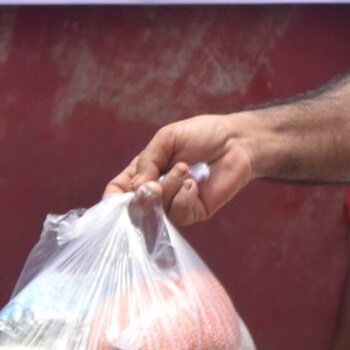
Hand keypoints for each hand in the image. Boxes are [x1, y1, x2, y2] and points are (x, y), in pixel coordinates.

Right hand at [108, 113, 260, 222]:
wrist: (236, 140)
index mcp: (144, 171)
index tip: (116, 197)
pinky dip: (183, 198)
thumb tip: (135, 188)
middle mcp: (156, 190)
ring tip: (184, 169)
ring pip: (157, 212)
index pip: (119, 192)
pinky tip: (194, 184)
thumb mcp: (166, 138)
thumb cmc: (202, 134)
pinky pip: (178, 215)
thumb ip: (147, 161)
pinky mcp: (193, 212)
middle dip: (142, 196)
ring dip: (168, 189)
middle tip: (153, 183)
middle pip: (134, 208)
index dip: (113, 199)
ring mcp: (174, 203)